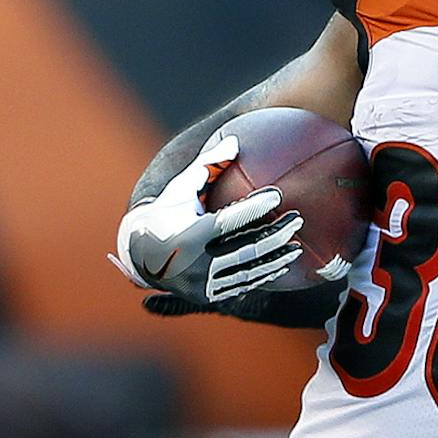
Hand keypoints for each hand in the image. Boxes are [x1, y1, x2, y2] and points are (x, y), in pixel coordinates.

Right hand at [110, 128, 305, 305]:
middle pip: (246, 249)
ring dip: (276, 259)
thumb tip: (237, 141)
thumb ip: (209, 165)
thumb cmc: (167, 212)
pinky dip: (264, 275)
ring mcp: (203, 283)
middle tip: (297, 220)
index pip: (228, 221)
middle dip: (276, 234)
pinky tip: (283, 264)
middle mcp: (196, 263)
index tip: (277, 195)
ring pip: (248, 271)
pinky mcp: (209, 296)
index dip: (254, 208)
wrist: (140, 255)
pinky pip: (243, 285)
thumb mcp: (181, 188)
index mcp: (188, 234)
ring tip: (296, 246)